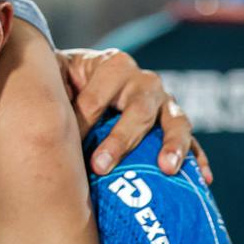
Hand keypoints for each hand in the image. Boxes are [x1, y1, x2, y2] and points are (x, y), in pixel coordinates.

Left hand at [56, 48, 212, 183]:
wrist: (85, 77)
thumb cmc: (67, 79)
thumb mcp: (56, 73)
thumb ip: (50, 84)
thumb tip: (40, 109)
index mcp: (113, 65)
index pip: (98, 96)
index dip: (83, 120)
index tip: (71, 143)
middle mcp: (144, 81)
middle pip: (138, 109)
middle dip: (120, 139)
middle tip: (100, 167)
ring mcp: (165, 103)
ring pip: (176, 121)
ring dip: (172, 144)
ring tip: (167, 168)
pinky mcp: (176, 124)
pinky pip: (193, 142)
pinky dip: (197, 158)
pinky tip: (203, 179)